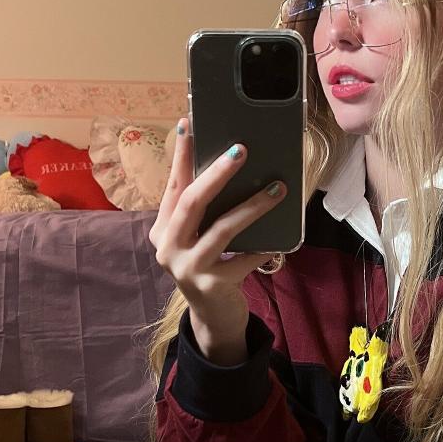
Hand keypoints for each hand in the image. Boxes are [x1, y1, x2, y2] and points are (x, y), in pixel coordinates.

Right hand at [149, 123, 285, 320]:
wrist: (213, 318)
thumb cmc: (211, 267)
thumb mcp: (200, 238)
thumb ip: (207, 211)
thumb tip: (234, 165)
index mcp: (162, 229)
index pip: (173, 185)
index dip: (180, 155)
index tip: (188, 123)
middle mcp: (168, 247)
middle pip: (191, 202)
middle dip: (216, 173)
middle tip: (240, 150)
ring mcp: (188, 268)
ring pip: (222, 229)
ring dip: (252, 207)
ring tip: (276, 189)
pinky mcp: (212, 285)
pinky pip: (245, 259)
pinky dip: (263, 248)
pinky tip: (280, 241)